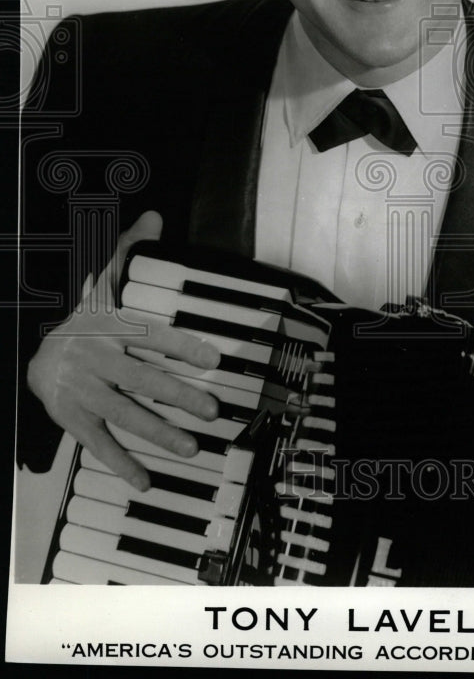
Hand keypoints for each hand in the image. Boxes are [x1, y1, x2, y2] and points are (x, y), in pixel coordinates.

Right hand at [27, 211, 220, 490]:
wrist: (40, 357)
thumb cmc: (87, 322)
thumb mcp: (104, 285)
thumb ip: (131, 253)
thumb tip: (154, 216)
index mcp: (109, 326)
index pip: (150, 335)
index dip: (182, 346)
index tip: (213, 359)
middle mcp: (97, 359)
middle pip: (142, 379)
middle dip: (178, 397)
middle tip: (212, 411)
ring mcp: (84, 391)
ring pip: (124, 414)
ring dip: (158, 432)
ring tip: (191, 447)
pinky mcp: (74, 418)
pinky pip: (99, 442)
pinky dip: (121, 462)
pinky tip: (145, 478)